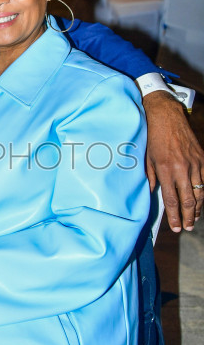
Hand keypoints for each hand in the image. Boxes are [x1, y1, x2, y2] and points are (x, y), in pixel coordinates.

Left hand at [143, 91, 203, 231]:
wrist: (167, 116)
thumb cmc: (153, 137)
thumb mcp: (147, 159)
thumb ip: (150, 178)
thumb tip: (151, 194)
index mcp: (165, 170)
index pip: (172, 200)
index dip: (174, 216)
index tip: (176, 228)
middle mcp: (182, 168)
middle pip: (188, 200)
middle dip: (188, 217)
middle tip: (188, 228)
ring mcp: (194, 163)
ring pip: (200, 192)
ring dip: (198, 207)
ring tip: (195, 218)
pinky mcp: (202, 157)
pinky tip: (200, 200)